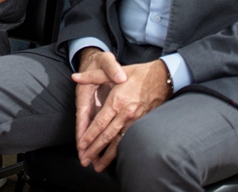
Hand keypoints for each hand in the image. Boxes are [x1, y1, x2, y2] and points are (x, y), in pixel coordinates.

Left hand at [72, 54, 171, 171]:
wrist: (162, 78)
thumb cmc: (137, 74)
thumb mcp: (113, 71)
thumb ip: (92, 76)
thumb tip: (75, 76)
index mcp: (117, 101)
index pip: (99, 123)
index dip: (89, 136)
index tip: (81, 146)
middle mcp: (125, 113)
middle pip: (107, 136)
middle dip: (94, 150)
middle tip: (85, 161)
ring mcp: (135, 120)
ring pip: (118, 142)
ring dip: (107, 156)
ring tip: (98, 166)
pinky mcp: (143, 123)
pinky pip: (129, 140)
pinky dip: (120, 150)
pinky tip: (115, 158)